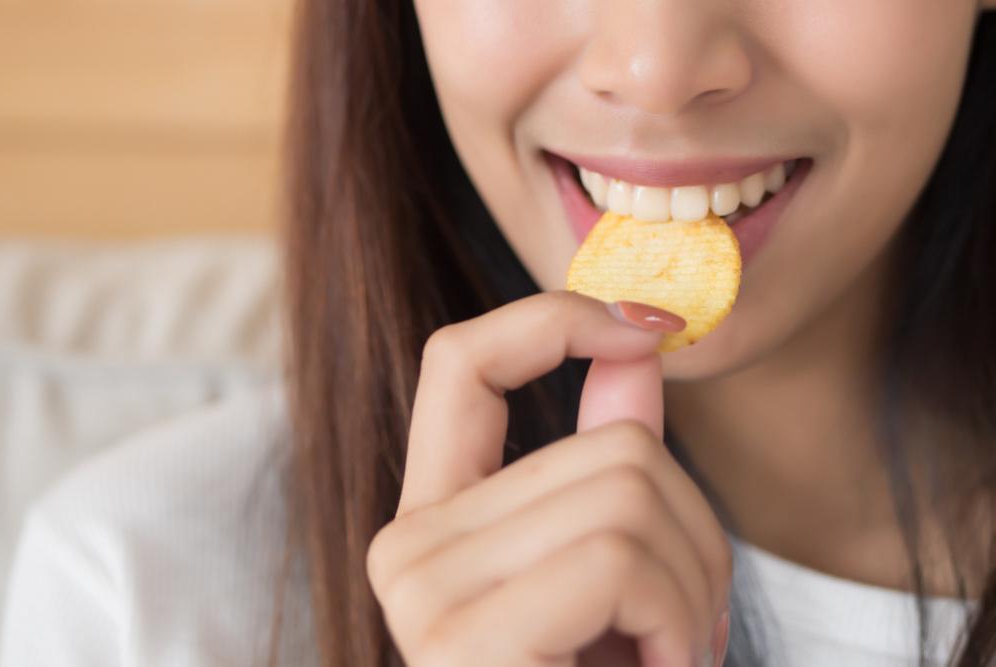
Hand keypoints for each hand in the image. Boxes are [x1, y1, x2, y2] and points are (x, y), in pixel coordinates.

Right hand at [366, 291, 732, 665]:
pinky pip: (617, 558)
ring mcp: (422, 588)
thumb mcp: (609, 574)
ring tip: (673, 654)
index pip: (461, 360)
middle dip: (693, 533)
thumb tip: (638, 347)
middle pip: (612, 446)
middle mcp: (407, 546)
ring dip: (693, 587)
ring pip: (627, 493)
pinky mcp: (463, 635)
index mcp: (432, 521)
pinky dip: (678, 622)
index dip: (555, 319)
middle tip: (692, 622)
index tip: (650, 326)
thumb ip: (612, 461)